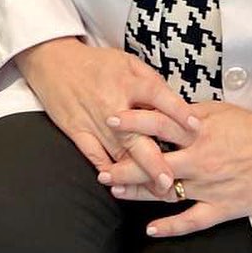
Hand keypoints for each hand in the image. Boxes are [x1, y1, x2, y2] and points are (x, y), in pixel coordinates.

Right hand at [14, 38, 198, 187]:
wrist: (56, 62)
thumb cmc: (97, 63)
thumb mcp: (127, 61)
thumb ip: (150, 81)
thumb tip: (174, 103)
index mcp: (127, 81)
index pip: (157, 96)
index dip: (177, 111)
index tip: (194, 128)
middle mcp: (112, 103)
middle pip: (136, 135)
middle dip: (154, 161)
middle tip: (170, 180)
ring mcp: (94, 122)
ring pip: (118, 153)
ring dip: (136, 174)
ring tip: (155, 190)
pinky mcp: (78, 133)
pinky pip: (94, 157)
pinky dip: (107, 171)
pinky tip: (120, 185)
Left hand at [99, 100, 251, 237]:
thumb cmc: (251, 127)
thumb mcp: (218, 110)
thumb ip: (189, 112)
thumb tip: (165, 108)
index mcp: (198, 130)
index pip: (158, 123)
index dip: (133, 122)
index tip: (110, 120)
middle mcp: (199, 157)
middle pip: (154, 161)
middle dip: (125, 165)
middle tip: (101, 168)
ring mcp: (209, 184)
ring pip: (167, 190)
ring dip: (138, 192)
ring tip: (115, 190)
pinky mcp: (222, 206)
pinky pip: (192, 220)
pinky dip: (171, 226)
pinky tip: (151, 228)